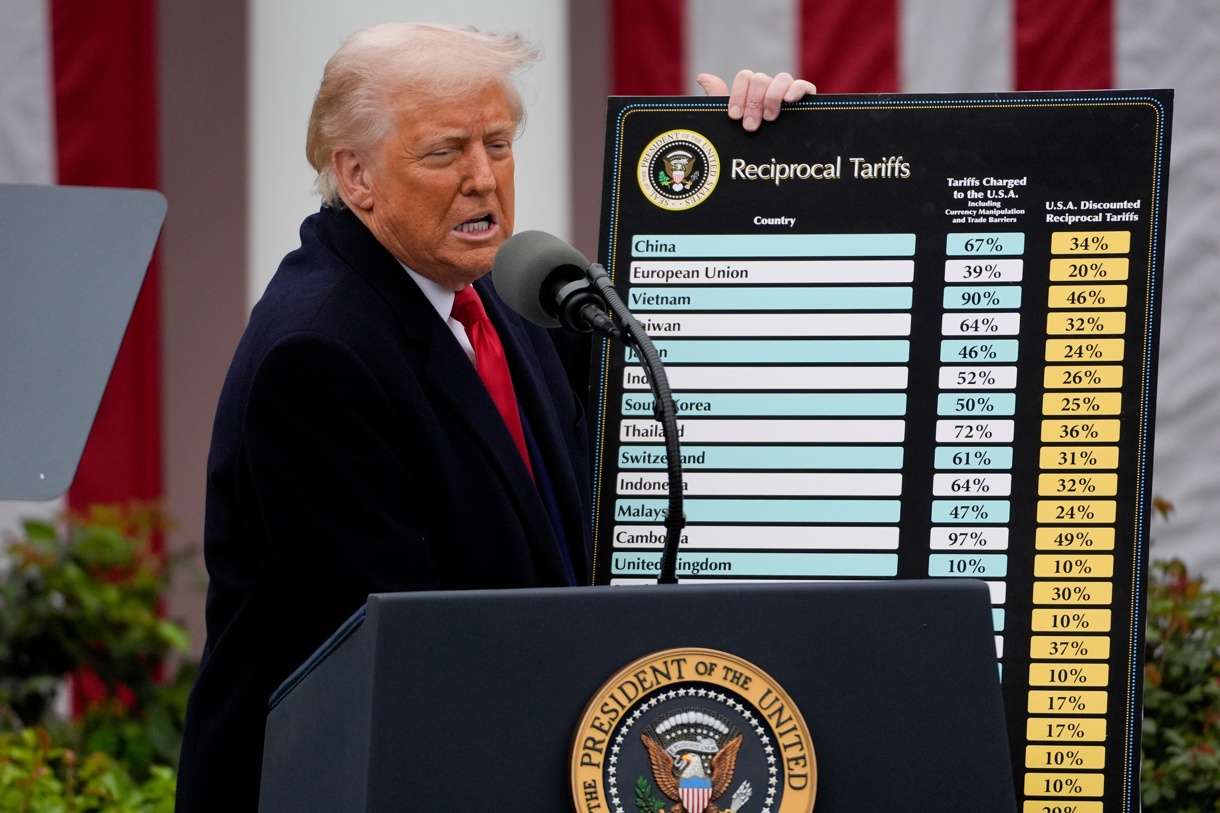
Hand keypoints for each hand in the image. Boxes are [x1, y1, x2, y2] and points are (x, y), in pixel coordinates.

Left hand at [696, 70, 816, 131]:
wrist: (776, 159)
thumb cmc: (751, 137)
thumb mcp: (733, 120)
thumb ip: (719, 98)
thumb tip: (701, 77)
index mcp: (752, 90)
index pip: (745, 77)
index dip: (738, 95)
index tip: (734, 116)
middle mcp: (769, 88)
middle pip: (761, 79)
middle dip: (753, 103)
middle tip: (750, 126)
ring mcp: (788, 92)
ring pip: (782, 78)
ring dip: (772, 97)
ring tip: (769, 118)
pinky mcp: (806, 100)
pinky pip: (804, 85)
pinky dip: (797, 89)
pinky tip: (789, 101)